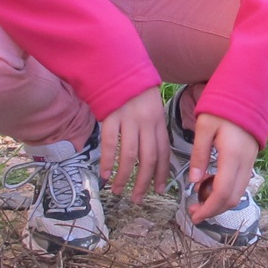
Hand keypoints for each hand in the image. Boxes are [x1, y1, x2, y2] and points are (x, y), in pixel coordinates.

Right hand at [99, 87, 167, 203]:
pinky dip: (107, 161)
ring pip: (130, 155)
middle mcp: (146, 123)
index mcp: (158, 122)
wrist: (119, 69)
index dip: (162, 173)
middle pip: (148, 158)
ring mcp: (128, 120)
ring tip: (118, 190)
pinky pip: (110, 143)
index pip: (163, 152)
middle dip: (143, 182)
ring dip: (124, 177)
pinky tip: (104, 174)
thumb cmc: (135, 93)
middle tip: (138, 198)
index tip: (159, 189)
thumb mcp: (151, 109)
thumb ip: (152, 131)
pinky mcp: (111, 117)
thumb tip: (152, 158)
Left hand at [186, 112, 258, 221]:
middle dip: (213, 210)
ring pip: (238, 193)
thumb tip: (192, 181)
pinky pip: (240, 183)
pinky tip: (209, 184)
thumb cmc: (222, 107)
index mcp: (233, 155)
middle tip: (194, 211)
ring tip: (199, 199)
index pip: (223, 192)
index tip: (194, 216)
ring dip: (220, 202)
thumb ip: (198, 154)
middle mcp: (246, 162)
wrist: (248, 94)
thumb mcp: (204, 127)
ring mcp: (251, 162)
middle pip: (233, 198)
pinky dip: (226, 191)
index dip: (209, 208)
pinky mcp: (250, 160)